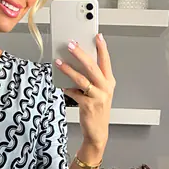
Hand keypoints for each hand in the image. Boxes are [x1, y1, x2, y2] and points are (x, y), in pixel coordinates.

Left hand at [55, 34, 114, 151]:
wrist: (97, 132)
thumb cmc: (97, 111)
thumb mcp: (99, 92)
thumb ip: (92, 79)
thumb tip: (77, 64)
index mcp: (109, 82)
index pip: (106, 61)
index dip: (102, 47)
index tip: (97, 35)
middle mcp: (105, 88)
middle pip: (92, 66)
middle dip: (80, 53)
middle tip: (70, 44)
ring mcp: (97, 97)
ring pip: (81, 79)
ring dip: (68, 69)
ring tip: (59, 62)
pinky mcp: (88, 105)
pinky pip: (74, 93)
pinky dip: (67, 89)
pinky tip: (62, 85)